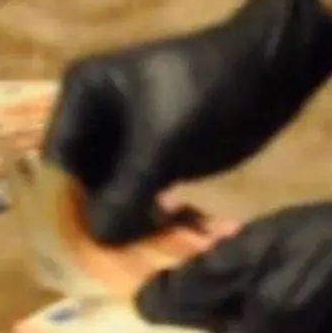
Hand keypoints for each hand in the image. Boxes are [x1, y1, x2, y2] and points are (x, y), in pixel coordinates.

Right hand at [43, 0, 331, 243]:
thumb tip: (95, 241)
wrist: (274, 71)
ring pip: (110, 191)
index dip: (62, 208)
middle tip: (113, 262)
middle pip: (81, 180)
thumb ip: (123, 195)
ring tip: (143, 253)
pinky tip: (165, 237)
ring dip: (124, 222)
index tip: (77, 253)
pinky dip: (147, 215)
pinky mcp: (156, 153)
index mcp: (83, 95)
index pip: (57, 163)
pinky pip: (138, 192)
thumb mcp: (161, 146)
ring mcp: (127, 135)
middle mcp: (95, 114)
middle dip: (96, 219)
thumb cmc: (209, 95)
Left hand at [135, 185, 331, 332]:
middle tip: (146, 248)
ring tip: (182, 238)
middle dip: (169, 298)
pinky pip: (255, 323)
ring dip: (203, 291)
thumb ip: (189, 287)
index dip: (134, 318)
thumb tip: (141, 305)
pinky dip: (236, 293)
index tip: (111, 278)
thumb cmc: (327, 260)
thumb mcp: (248, 260)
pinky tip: (227, 248)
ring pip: (225, 329)